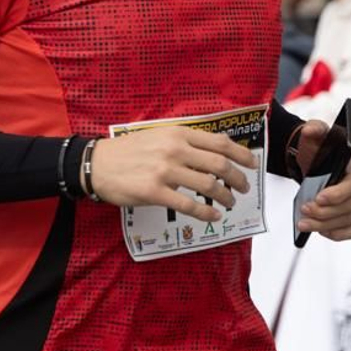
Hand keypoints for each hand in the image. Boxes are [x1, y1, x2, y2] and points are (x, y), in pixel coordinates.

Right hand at [88, 126, 255, 222]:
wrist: (98, 164)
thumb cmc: (129, 151)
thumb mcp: (158, 136)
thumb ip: (183, 142)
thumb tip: (212, 155)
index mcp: (177, 134)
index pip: (219, 142)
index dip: (241, 154)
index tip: (252, 164)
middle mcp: (174, 150)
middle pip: (219, 165)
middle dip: (237, 179)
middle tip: (242, 188)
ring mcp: (164, 171)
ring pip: (208, 186)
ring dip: (225, 197)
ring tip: (229, 203)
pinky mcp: (154, 192)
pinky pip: (188, 205)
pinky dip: (206, 213)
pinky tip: (212, 216)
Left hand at [292, 121, 350, 241]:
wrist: (314, 161)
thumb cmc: (317, 149)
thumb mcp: (314, 135)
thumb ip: (314, 130)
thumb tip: (311, 130)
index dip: (338, 193)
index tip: (318, 198)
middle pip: (350, 205)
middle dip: (325, 212)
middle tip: (303, 211)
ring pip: (349, 219)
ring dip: (325, 225)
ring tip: (303, 223)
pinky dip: (337, 234)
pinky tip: (320, 231)